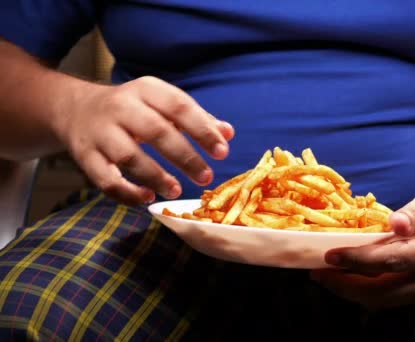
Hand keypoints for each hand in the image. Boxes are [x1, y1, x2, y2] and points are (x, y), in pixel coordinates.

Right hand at [53, 76, 233, 204]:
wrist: (74, 108)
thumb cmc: (132, 109)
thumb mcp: (161, 103)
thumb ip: (196, 118)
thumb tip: (227, 134)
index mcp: (146, 90)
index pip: (179, 107)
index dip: (202, 130)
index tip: (222, 151)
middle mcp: (121, 107)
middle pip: (156, 132)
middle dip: (184, 156)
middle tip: (206, 176)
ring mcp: (100, 132)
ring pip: (129, 156)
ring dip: (156, 176)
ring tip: (177, 190)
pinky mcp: (85, 156)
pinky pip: (105, 179)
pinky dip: (127, 192)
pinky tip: (147, 197)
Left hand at [311, 188, 414, 308]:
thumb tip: (393, 224)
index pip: (390, 261)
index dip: (356, 261)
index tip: (329, 255)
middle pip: (382, 293)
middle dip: (344, 286)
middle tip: (317, 272)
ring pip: (385, 301)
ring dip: (352, 293)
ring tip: (326, 277)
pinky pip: (393, 299)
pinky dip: (367, 294)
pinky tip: (350, 280)